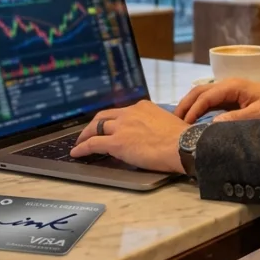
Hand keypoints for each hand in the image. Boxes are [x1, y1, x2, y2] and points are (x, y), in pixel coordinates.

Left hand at [71, 100, 188, 172]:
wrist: (182, 145)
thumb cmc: (181, 138)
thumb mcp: (167, 122)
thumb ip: (155, 124)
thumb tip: (153, 134)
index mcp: (142, 107)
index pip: (121, 112)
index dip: (112, 120)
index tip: (109, 125)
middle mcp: (129, 113)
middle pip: (104, 116)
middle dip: (94, 124)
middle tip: (88, 132)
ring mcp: (121, 127)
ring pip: (96, 128)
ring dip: (85, 136)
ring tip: (80, 143)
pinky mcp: (116, 142)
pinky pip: (93, 143)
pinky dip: (82, 148)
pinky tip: (77, 153)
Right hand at [174, 78, 259, 123]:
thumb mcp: (259, 116)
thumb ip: (235, 120)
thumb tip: (211, 126)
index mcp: (233, 86)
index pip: (205, 96)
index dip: (192, 110)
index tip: (184, 126)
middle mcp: (229, 86)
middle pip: (199, 92)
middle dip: (185, 105)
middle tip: (172, 122)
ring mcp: (231, 93)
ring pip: (203, 97)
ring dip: (191, 107)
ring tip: (179, 123)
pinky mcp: (234, 101)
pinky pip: (212, 104)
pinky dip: (200, 110)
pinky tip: (195, 122)